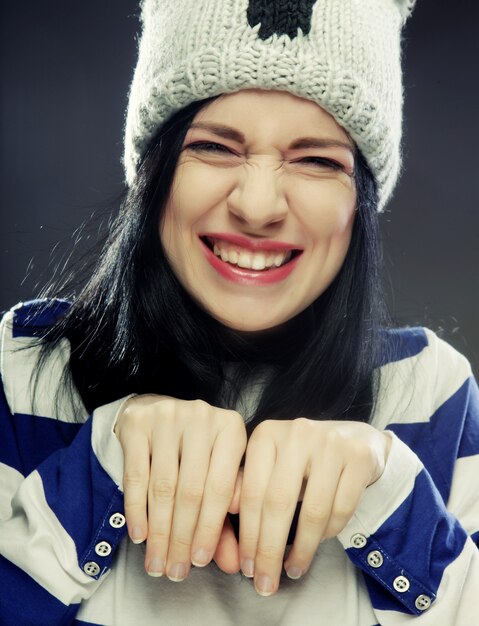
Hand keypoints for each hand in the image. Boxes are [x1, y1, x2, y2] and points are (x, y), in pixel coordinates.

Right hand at [115, 395, 246, 579]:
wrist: (156, 413)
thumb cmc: (195, 454)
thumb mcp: (216, 476)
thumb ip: (226, 519)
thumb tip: (235, 563)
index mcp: (231, 428)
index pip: (220, 488)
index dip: (209, 530)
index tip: (200, 563)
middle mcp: (203, 416)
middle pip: (191, 489)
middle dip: (182, 537)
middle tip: (175, 571)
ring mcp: (169, 416)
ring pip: (163, 486)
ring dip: (159, 532)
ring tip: (157, 563)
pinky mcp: (138, 423)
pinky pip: (136, 475)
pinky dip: (137, 510)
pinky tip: (139, 535)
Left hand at [238, 418, 390, 594]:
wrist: (354, 440)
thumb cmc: (303, 460)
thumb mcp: (271, 466)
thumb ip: (246, 486)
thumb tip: (225, 513)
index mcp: (267, 434)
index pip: (251, 492)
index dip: (247, 535)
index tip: (246, 568)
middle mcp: (296, 433)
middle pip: (278, 503)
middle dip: (269, 551)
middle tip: (264, 583)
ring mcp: (330, 443)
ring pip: (313, 511)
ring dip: (302, 550)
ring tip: (293, 569)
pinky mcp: (359, 457)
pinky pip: (342, 508)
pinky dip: (329, 533)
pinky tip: (320, 543)